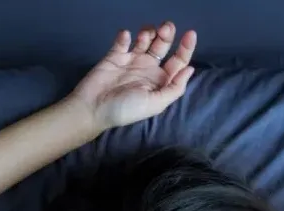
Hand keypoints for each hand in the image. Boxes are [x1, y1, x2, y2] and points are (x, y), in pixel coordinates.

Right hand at [69, 22, 196, 130]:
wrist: (93, 108)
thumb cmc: (126, 109)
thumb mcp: (155, 104)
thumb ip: (175, 88)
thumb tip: (190, 68)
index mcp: (161, 81)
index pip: (178, 61)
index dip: (186, 48)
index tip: (189, 34)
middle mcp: (148, 69)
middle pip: (163, 46)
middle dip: (167, 35)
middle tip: (166, 28)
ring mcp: (131, 60)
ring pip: (145, 40)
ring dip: (148, 32)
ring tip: (145, 34)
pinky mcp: (115, 55)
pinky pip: (122, 41)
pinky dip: (125, 36)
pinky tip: (125, 37)